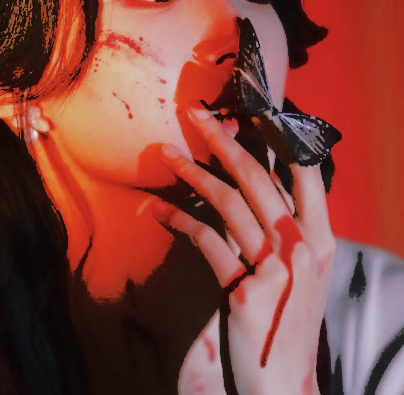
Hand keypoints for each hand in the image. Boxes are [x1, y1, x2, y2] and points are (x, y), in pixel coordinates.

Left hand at [154, 104, 335, 394]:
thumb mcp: (297, 268)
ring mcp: (274, 268)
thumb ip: (280, 227)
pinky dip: (180, 222)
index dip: (278, 138)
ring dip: (192, 174)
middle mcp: (302, 247)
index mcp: (321, 237)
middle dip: (223, 141)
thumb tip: (253, 182)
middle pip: (256, 178)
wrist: (281, 379)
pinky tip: (159, 212)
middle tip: (196, 115)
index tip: (250, 112)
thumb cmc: (287, 318)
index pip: (304, 173)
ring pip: (227, 203)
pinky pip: (207, 241)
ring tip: (166, 155)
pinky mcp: (244, 290)